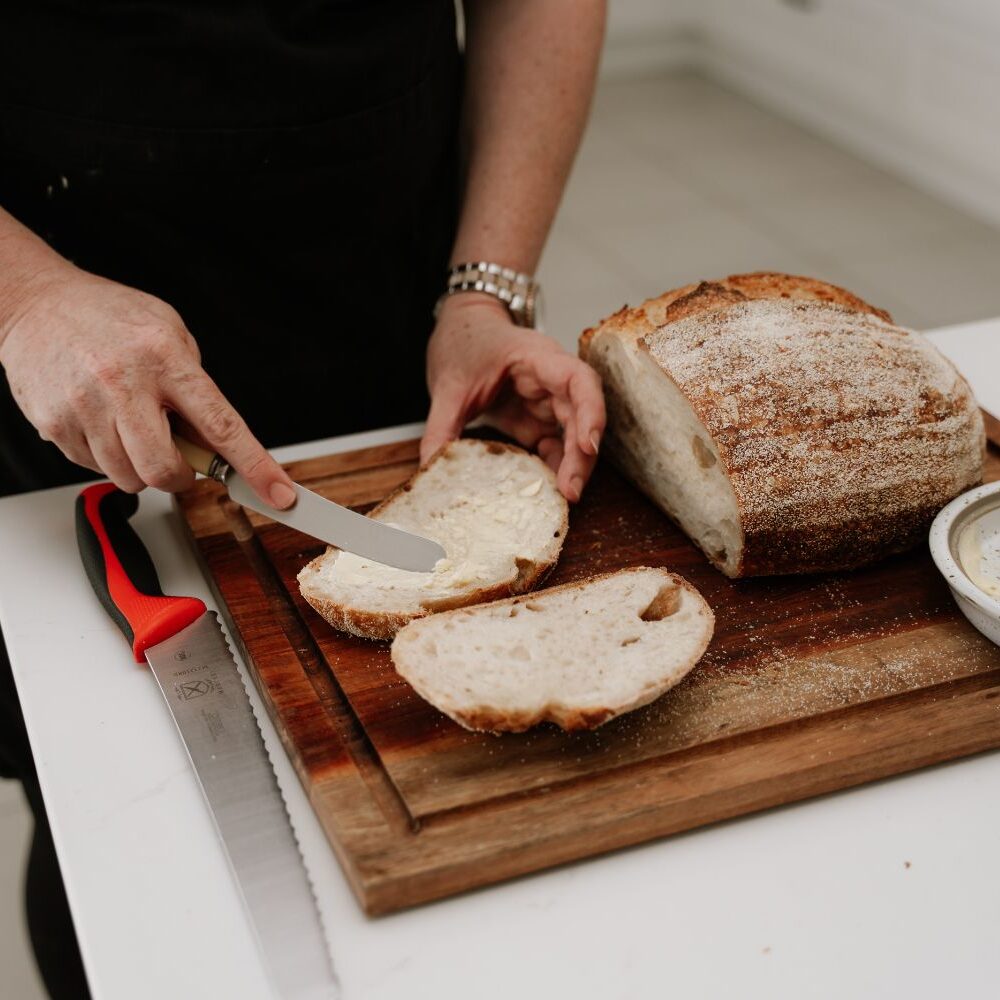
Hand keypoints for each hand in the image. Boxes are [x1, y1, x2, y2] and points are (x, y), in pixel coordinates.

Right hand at [0, 263, 295, 506]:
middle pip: (164, 470)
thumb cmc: (111, 319)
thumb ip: (197, 391)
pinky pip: (94, 468)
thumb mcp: (171, 336)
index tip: (279, 494)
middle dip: (180, 477)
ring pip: (128, 477)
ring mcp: (84, 405)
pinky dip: (107, 456)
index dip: (254, 466)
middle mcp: (123, 382)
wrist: (37, 302)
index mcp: (165, 358)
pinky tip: (102, 421)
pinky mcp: (54, 424)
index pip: (221, 425)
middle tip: (179, 458)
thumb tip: (219, 448)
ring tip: (132, 426)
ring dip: (140, 466)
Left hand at [421, 293, 604, 500]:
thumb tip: (432, 466)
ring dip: (574, 465)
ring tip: (565, 496)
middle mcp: (552, 380)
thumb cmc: (465, 342)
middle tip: (570, 491)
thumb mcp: (448, 386)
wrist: (462, 331)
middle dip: (581, 454)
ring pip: (574, 434)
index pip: (578, 380)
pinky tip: (549, 489)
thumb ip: (441, 427)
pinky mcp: (539, 420)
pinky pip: (556, 445)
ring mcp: (548, 401)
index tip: (587, 445)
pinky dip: (557, 467)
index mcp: (536, 358)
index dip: (591, 412)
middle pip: (582, 415)